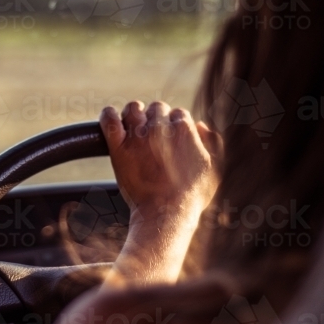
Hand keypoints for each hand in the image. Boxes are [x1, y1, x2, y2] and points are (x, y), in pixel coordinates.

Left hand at [99, 101, 219, 215]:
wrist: (165, 215)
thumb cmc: (191, 196)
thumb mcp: (214, 169)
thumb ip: (212, 143)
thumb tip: (201, 125)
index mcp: (184, 130)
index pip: (179, 114)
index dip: (176, 126)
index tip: (173, 139)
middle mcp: (160, 128)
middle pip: (157, 108)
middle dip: (157, 119)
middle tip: (155, 137)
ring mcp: (137, 136)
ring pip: (133, 108)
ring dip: (134, 115)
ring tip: (135, 129)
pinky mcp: (118, 147)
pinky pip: (109, 119)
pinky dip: (109, 116)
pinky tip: (113, 122)